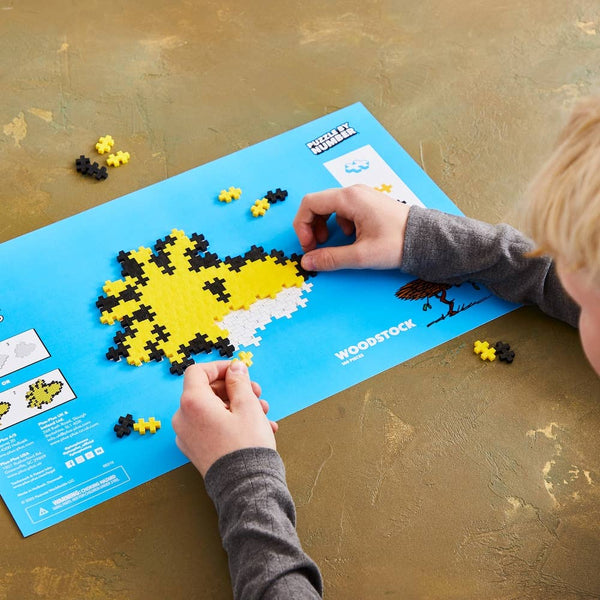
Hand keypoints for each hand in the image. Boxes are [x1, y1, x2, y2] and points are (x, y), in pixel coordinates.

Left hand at [172, 360, 276, 476]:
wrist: (245, 488)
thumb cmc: (246, 446)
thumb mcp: (248, 406)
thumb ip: (239, 382)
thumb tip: (235, 368)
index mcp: (192, 403)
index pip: (198, 372)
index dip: (219, 368)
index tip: (238, 371)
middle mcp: (183, 419)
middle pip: (206, 391)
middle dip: (234, 389)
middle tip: (257, 394)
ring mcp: (186, 436)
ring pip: (212, 409)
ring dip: (237, 406)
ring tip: (263, 413)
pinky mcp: (195, 449)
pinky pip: (210, 426)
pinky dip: (230, 421)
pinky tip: (256, 427)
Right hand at [293, 184, 410, 271]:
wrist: (425, 239)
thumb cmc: (398, 243)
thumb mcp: (361, 255)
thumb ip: (331, 258)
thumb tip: (308, 262)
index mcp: (349, 199)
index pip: (310, 203)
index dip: (302, 225)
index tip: (308, 245)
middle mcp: (354, 192)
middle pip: (318, 204)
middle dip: (311, 227)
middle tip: (316, 247)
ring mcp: (361, 196)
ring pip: (329, 207)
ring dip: (323, 226)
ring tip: (331, 243)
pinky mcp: (368, 204)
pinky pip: (343, 210)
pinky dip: (338, 224)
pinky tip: (350, 238)